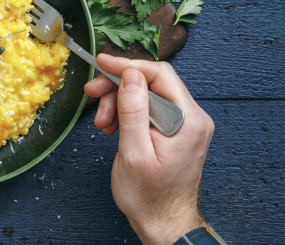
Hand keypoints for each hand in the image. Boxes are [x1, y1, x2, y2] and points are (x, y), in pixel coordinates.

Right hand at [84, 54, 213, 244]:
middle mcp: (192, 117)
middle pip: (151, 82)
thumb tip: (131, 76)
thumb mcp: (134, 153)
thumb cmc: (149, 197)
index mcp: (188, 121)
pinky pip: (149, 108)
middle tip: (93, 94)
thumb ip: (133, 112)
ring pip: (147, 94)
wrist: (163, 222)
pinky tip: (114, 127)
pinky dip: (127, 113)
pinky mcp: (175, 129)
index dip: (128, 66)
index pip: (160, 75)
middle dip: (118, 87)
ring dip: (119, 102)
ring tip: (103, 123)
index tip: (102, 63)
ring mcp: (185, 123)